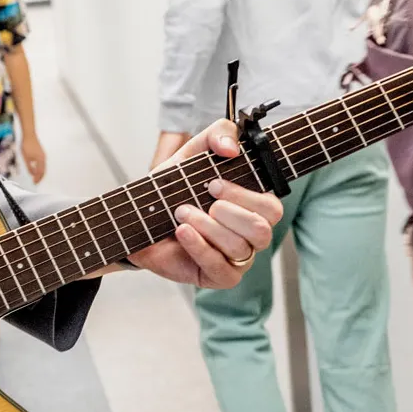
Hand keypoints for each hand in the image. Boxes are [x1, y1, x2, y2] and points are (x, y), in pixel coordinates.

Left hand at [21, 135, 46, 182]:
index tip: (35, 183)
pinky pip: (42, 163)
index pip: (40, 172)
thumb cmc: (27, 145)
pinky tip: (36, 168)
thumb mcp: (26, 158)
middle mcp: (43, 158)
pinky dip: (40, 168)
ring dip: (40, 173)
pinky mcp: (41, 153)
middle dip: (40, 177)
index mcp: (41, 160)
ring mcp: (43, 155)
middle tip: (36, 182)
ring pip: (43, 167)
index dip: (38, 178)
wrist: (29, 135)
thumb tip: (32, 174)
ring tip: (36, 177)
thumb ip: (29, 167)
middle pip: (43, 170)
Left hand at [128, 120, 280, 288]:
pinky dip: (199, 246)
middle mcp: (252, 234)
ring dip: (206, 226)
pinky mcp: (220, 277)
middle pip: (261, 229)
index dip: (243, 195)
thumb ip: (218, 134)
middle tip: (200, 198)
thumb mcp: (193, 152)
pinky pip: (220, 267)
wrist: (141, 218)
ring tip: (181, 213)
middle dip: (227, 212)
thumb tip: (231, 149)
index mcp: (254, 206)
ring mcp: (239, 258)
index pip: (271, 206)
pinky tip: (182, 232)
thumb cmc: (174, 188)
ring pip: (238, 247)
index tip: (214, 183)